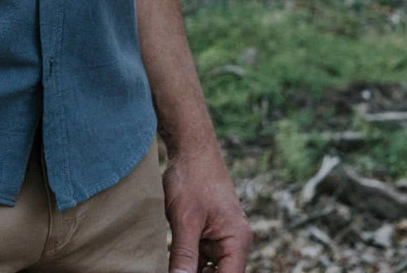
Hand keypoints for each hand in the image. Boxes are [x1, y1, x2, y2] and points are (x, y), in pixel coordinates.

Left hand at [164, 147, 250, 272]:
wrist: (189, 147)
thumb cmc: (192, 177)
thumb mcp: (185, 219)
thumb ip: (184, 255)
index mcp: (237, 241)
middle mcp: (233, 242)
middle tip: (174, 269)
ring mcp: (219, 236)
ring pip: (206, 266)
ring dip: (189, 268)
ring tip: (171, 264)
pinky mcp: (206, 230)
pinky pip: (198, 254)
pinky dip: (185, 258)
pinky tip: (169, 259)